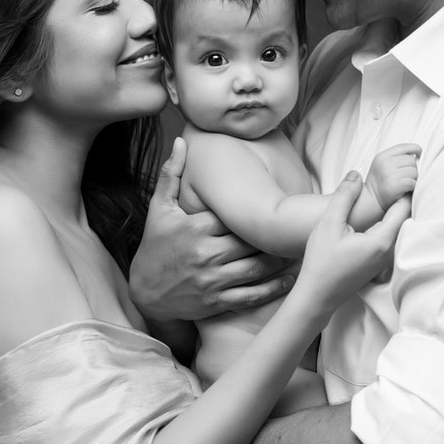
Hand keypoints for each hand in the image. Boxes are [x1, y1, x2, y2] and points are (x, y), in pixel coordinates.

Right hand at [129, 138, 293, 322]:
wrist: (143, 292)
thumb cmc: (154, 247)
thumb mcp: (159, 209)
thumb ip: (171, 174)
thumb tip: (181, 140)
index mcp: (195, 228)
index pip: (234, 215)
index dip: (255, 211)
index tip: (276, 204)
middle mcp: (205, 254)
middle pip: (250, 241)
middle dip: (274, 236)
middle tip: (296, 227)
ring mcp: (212, 280)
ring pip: (256, 268)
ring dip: (280, 260)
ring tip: (299, 250)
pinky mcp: (217, 302)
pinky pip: (250, 295)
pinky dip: (273, 289)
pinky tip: (289, 279)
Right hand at [294, 173, 410, 318]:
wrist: (318, 295)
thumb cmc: (321, 262)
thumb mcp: (329, 224)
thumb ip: (344, 197)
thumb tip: (355, 173)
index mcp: (382, 240)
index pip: (403, 206)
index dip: (402, 187)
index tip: (395, 173)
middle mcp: (391, 251)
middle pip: (407, 216)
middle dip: (402, 196)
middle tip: (394, 178)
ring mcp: (388, 259)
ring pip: (402, 227)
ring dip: (397, 210)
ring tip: (387, 192)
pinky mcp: (382, 263)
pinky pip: (395, 237)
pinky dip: (392, 222)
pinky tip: (379, 214)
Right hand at [367, 143, 419, 210]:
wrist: (371, 200)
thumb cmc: (380, 183)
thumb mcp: (382, 165)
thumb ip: (396, 157)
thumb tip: (415, 155)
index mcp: (382, 156)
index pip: (404, 147)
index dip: (415, 149)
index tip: (419, 153)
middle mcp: (385, 164)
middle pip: (411, 160)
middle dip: (413, 168)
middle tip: (407, 176)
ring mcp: (389, 175)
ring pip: (414, 171)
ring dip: (414, 178)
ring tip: (406, 183)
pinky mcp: (394, 186)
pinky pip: (412, 182)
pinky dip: (413, 186)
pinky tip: (407, 189)